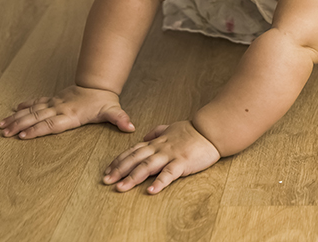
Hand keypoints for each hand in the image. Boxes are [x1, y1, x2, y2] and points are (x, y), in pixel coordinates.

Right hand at [0, 85, 134, 138]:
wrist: (98, 85)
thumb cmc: (104, 102)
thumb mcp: (113, 111)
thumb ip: (120, 119)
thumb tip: (131, 127)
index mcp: (71, 115)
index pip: (52, 124)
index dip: (38, 130)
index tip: (23, 135)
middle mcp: (59, 109)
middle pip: (37, 118)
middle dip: (20, 125)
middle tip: (4, 132)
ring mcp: (54, 104)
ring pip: (32, 110)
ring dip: (17, 117)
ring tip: (2, 124)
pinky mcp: (52, 100)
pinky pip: (36, 103)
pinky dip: (24, 106)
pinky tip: (13, 110)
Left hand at [102, 121, 220, 193]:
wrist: (211, 130)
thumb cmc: (193, 130)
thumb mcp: (172, 127)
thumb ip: (157, 131)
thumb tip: (144, 137)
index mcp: (157, 142)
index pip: (134, 151)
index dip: (120, 160)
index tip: (108, 170)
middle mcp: (160, 148)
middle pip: (136, 159)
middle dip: (119, 170)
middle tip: (106, 180)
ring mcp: (171, 155)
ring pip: (148, 166)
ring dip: (133, 177)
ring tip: (121, 187)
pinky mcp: (183, 162)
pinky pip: (169, 173)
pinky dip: (160, 182)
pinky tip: (151, 190)